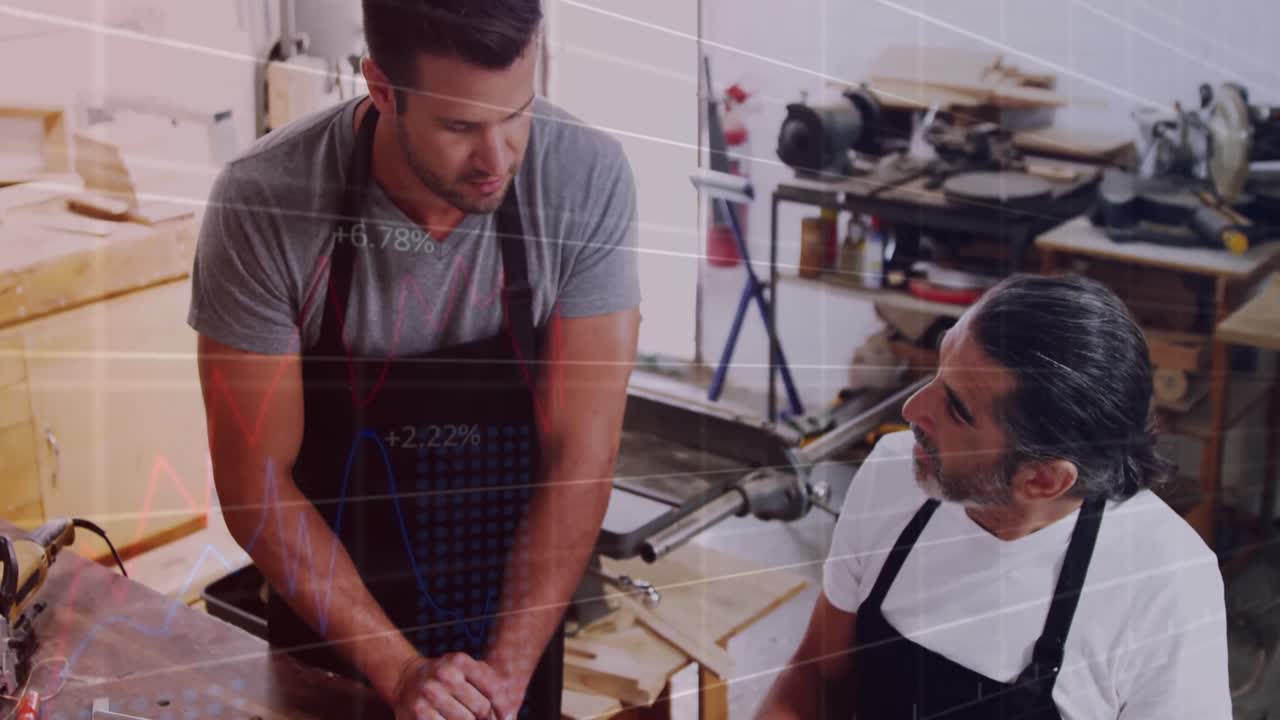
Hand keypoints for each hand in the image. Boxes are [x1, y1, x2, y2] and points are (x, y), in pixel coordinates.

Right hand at [390, 652, 512, 719]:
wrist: (407, 680)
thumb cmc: (448, 678)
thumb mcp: (468, 671)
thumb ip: (492, 686)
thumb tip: (510, 716)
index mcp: (460, 661)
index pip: (493, 688)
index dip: (504, 707)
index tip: (506, 717)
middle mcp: (445, 674)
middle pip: (482, 708)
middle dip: (486, 718)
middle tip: (482, 718)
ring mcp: (431, 693)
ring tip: (465, 717)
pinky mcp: (420, 711)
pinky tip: (450, 719)